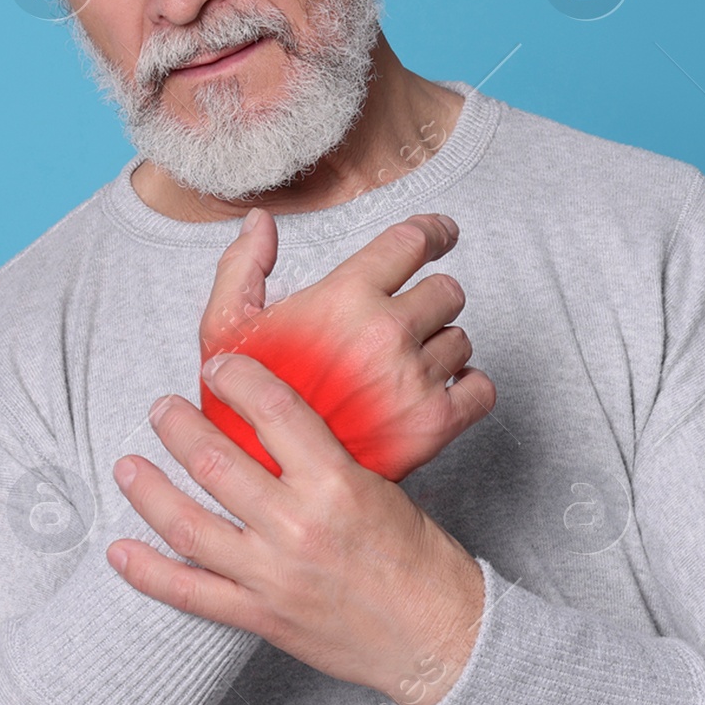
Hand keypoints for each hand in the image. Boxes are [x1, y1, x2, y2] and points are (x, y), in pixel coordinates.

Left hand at [109, 351, 485, 704]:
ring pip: (188, 523)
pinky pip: (190, 593)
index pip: (272, 409)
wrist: (439, 637)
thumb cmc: (419, 558)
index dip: (237, 377)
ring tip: (126, 465)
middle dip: (178, 427)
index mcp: (336, 482)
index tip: (218, 365)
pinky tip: (120, 550)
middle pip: (216, 461)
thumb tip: (275, 428)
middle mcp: (298, 524)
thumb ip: (325, 460)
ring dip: (149, 489)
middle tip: (162, 408)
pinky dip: (148, 572)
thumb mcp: (382, 488)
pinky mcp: (262, 616)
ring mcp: (273, 574)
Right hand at [197, 210, 495, 481]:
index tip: (440, 235)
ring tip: (401, 369)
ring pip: (461, 340)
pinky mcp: (435, 425)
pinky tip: (437, 391)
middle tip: (402, 323)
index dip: (433, 232)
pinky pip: (481, 388)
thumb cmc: (242, 407)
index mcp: (344, 298)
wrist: (266, 483)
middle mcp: (386, 333)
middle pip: (448, 290)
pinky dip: (467, 388)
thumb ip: (241, 267)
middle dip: (429, 301)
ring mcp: (414, 380)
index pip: (414, 241)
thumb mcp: (223, 330)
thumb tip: (260, 222)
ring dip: (438, 348)